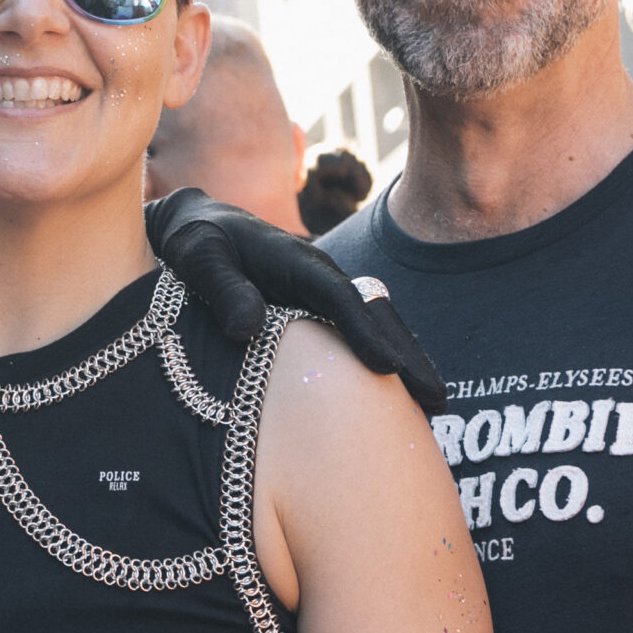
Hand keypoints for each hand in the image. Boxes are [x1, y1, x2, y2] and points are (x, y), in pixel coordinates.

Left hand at [144, 188, 444, 413]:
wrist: (195, 227)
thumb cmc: (195, 243)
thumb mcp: (199, 258)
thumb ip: (223, 287)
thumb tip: (248, 327)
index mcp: (298, 262)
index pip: (341, 299)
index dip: (367, 333)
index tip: (389, 370)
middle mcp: (321, 277)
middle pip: (376, 315)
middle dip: (408, 354)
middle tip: (437, 399)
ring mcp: (324, 294)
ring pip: (376, 326)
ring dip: (406, 360)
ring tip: (434, 405)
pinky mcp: (319, 310)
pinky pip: (361, 333)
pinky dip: (385, 358)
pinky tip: (399, 396)